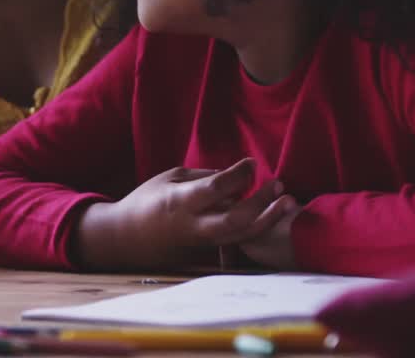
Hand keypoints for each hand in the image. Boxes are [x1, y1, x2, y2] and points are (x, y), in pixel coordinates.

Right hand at [75, 158, 296, 269]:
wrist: (128, 238)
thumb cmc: (147, 200)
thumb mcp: (170, 177)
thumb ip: (204, 176)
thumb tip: (235, 176)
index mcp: (179, 202)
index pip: (215, 188)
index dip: (238, 175)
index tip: (252, 163)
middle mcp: (192, 225)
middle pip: (234, 219)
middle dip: (261, 203)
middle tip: (277, 184)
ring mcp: (201, 242)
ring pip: (241, 236)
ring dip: (267, 218)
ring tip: (286, 200)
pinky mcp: (206, 251)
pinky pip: (237, 241)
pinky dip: (257, 227)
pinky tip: (271, 213)